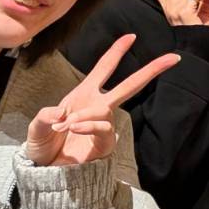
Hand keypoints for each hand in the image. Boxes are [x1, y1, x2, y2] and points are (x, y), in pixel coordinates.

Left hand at [27, 34, 179, 166]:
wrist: (46, 172)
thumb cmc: (43, 146)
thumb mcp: (36, 128)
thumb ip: (44, 117)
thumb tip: (62, 113)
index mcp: (83, 95)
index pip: (104, 68)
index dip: (116, 51)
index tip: (132, 36)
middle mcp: (97, 106)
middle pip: (129, 85)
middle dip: (150, 70)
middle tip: (172, 57)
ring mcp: (102, 125)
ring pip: (105, 109)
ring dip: (86, 114)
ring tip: (67, 125)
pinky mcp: (105, 143)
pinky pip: (103, 128)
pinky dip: (88, 125)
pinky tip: (75, 128)